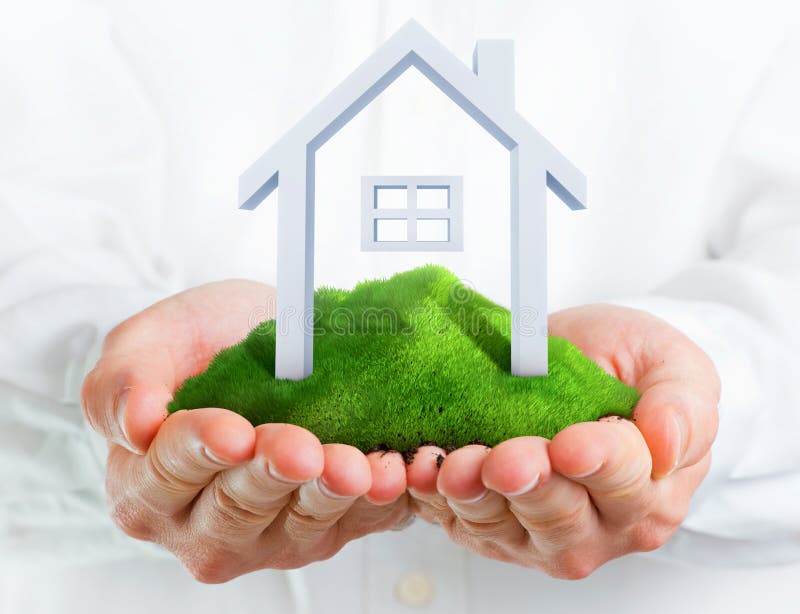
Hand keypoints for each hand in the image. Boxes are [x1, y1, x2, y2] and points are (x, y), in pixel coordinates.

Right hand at [81, 281, 410, 581]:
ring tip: (353, 466)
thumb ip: (120, 382)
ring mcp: (266, 535)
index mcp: (147, 484)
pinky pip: (353, 524)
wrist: (272, 347)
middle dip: (271, 476)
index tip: (233, 433)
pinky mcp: (321, 531)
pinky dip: (376, 501)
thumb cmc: (204, 344)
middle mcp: (202, 523)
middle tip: (301, 449)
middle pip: (235, 510)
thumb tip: (135, 425)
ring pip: (297, 524)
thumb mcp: (151, 340)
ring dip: (329, 495)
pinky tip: (390, 475)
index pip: (167, 475)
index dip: (199, 452)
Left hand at [406, 304, 719, 577]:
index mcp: (651, 490)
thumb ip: (683, 405)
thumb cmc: (629, 367)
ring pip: (505, 525)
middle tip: (505, 459)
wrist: (581, 370)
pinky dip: (435, 498)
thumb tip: (668, 443)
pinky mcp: (494, 528)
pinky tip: (423, 471)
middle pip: (561, 516)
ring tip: (456, 463)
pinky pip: (461, 521)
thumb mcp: (673, 366)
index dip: (599, 462)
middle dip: (530, 485)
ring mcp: (541, 533)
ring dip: (475, 496)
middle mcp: (599, 526)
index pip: (627, 481)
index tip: (571, 445)